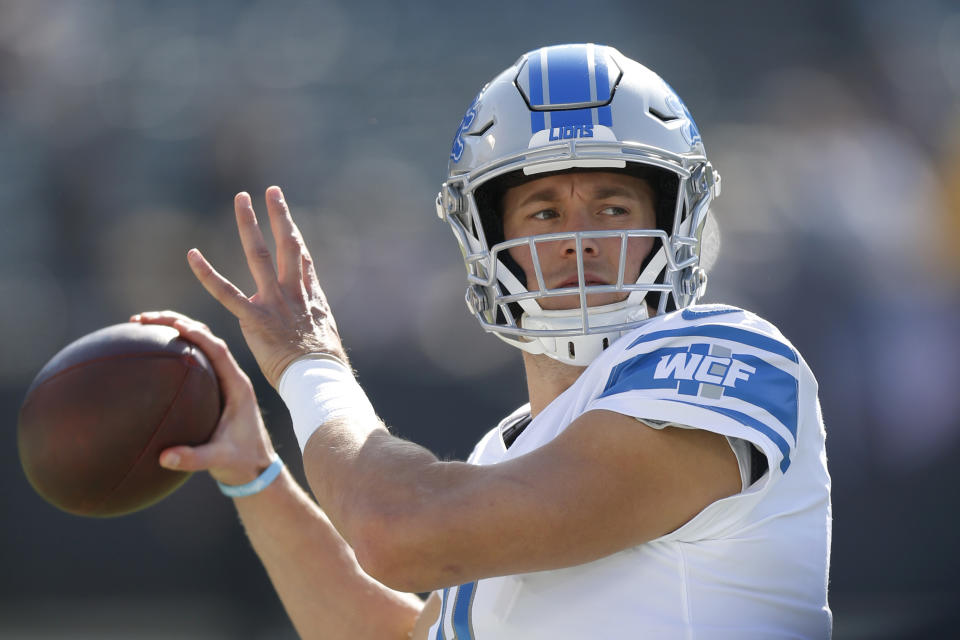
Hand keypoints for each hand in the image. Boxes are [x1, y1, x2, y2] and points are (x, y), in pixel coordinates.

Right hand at [131, 310, 275, 485]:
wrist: (257, 468)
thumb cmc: (242, 462)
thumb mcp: (219, 460)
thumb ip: (194, 458)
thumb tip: (164, 457)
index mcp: (237, 386)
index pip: (219, 351)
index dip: (198, 335)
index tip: (174, 324)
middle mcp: (231, 377)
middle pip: (206, 338)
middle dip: (176, 322)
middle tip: (143, 319)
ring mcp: (223, 380)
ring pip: (200, 345)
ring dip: (174, 330)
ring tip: (141, 325)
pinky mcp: (214, 387)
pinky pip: (195, 360)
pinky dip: (174, 350)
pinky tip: (150, 352)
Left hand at [187, 186, 345, 387]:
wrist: (319, 378)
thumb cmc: (323, 366)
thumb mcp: (325, 337)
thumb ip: (313, 322)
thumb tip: (310, 323)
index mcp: (310, 296)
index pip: (302, 258)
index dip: (294, 233)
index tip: (286, 215)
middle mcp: (294, 292)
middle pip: (287, 244)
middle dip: (279, 215)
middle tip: (270, 190)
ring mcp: (274, 302)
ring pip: (260, 255)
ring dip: (250, 224)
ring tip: (241, 198)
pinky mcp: (255, 319)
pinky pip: (226, 293)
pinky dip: (207, 274)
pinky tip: (192, 255)